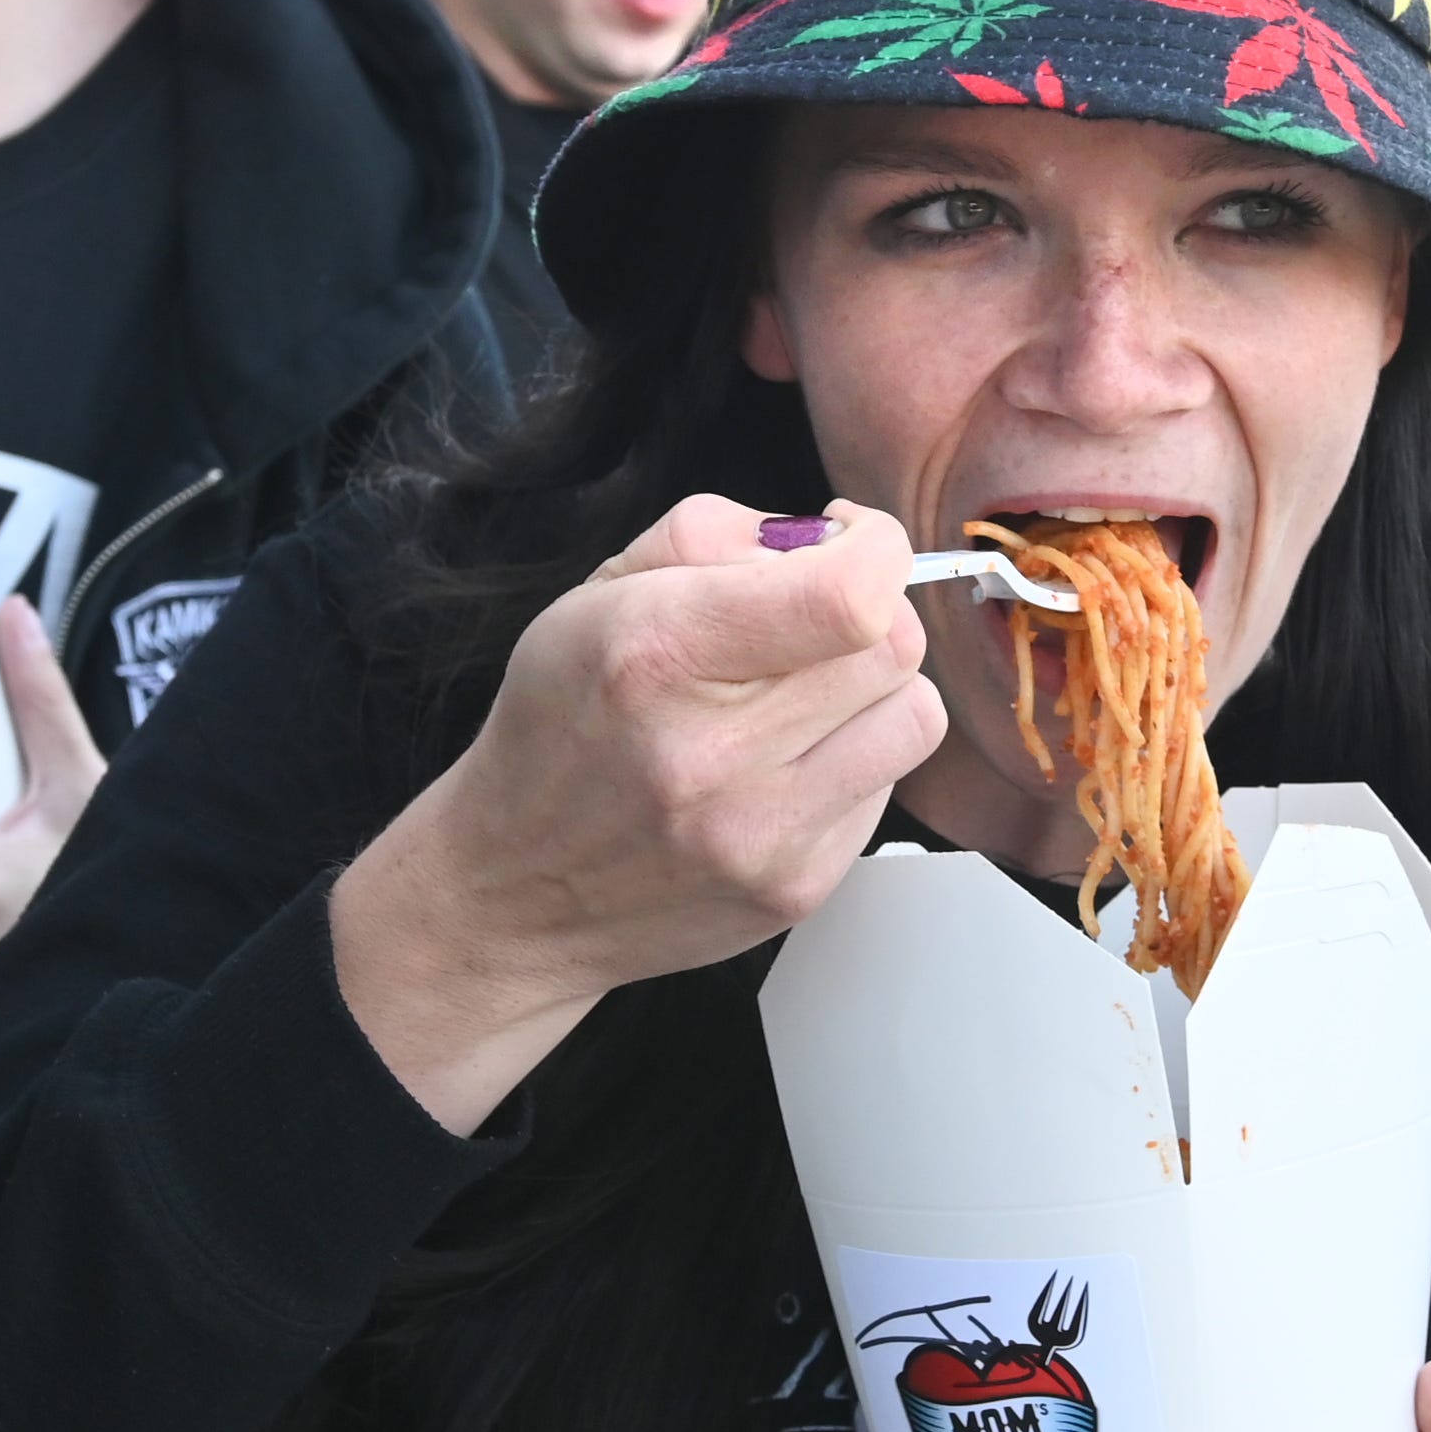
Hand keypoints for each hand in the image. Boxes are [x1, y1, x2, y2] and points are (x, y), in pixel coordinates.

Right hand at [329, 498, 942, 1133]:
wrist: (515, 894)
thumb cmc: (560, 730)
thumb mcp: (595, 596)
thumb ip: (711, 537)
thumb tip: (827, 537)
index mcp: (654, 654)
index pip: (848, 596)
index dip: (875, 549)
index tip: (852, 542)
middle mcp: (709, 753)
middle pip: (893, 645)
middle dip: (872, 610)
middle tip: (818, 619)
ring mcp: (759, 834)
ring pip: (914, 717)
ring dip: (876, 690)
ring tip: (806, 695)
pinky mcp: (796, 889)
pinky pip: (887, 789)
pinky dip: (855, 759)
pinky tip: (785, 764)